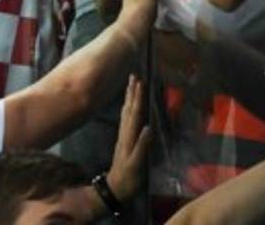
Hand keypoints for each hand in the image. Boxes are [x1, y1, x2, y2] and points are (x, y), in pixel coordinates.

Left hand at [106, 75, 151, 200]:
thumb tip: (148, 128)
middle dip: (132, 92)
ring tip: (132, 84)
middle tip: (134, 75)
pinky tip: (130, 105)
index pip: (134, 113)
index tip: (140, 82)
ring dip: (129, 98)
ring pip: (127, 112)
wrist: (116, 188)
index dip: (137, 98)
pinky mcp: (125, 141)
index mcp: (129, 137)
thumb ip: (142, 147)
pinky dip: (129, 109)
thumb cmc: (129, 178)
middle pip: (129, 108)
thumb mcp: (136, 165)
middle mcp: (125, 133)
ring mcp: (124, 136)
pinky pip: (127, 119)